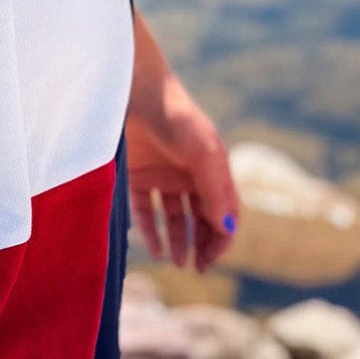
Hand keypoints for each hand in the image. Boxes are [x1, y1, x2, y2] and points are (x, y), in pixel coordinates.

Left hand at [126, 50, 237, 275]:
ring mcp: (162, 175)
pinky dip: (149, 230)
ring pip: (175, 217)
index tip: (211, 261)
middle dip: (202, 245)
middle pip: (202, 219)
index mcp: (213, 169)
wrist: (132, 90)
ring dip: (178, 241)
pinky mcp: (135, 175)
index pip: (225, 213)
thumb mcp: (202, 152)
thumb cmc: (175, 116)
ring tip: (176, 262)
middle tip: (196, 268)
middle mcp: (190, 175)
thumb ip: (215, 191)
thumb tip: (226, 230)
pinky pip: (145, 210)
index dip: (222, 239)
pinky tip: (153, 248)